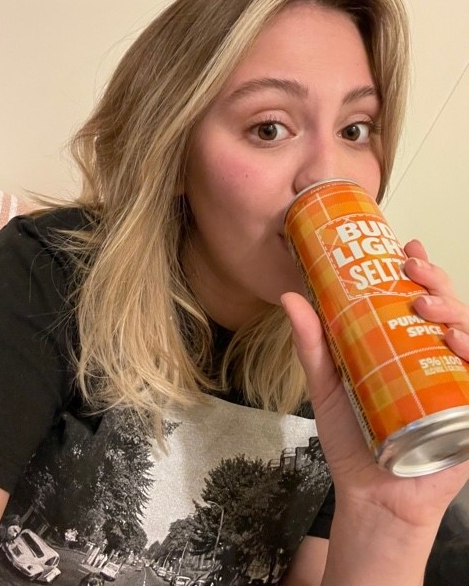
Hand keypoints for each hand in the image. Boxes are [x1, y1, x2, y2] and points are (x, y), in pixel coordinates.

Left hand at [281, 238, 468, 530]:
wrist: (370, 493)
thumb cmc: (353, 438)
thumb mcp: (327, 384)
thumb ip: (312, 343)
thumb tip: (290, 297)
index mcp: (403, 345)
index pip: (418, 298)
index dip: (419, 269)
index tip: (406, 247)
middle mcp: (432, 357)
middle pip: (446, 309)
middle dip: (436, 282)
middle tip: (413, 271)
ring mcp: (453, 382)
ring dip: (456, 311)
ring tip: (428, 306)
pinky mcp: (467, 411)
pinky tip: (459, 343)